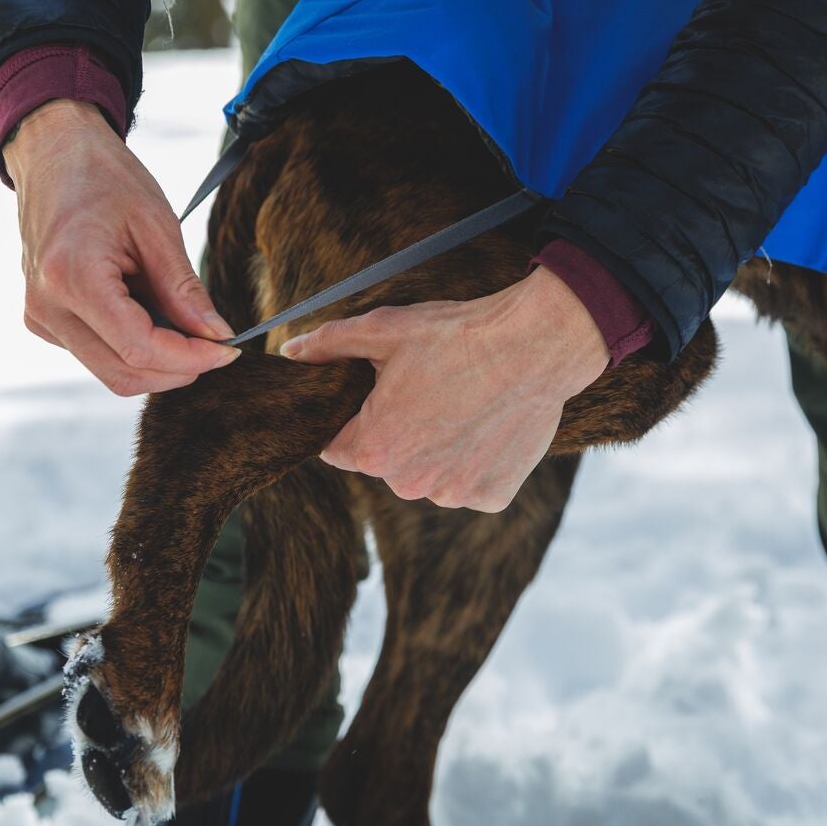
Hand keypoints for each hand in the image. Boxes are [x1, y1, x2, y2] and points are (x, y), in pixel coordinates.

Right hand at [4, 99, 238, 395]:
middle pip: (124, 374)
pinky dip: (135, 347)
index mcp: (72, 278)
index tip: (228, 349)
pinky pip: (97, 354)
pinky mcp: (43, 320)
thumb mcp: (157, 227)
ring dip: (158, 360)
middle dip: (178, 368)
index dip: (191, 359)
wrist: (54, 155)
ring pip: (111, 371)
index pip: (139, 349)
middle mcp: (46, 307)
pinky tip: (153, 313)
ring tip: (185, 322)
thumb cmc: (105, 179)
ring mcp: (40, 317)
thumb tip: (216, 336)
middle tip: (217, 345)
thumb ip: (185, 290)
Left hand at [279, 266, 608, 510]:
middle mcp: (408, 484)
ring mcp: (453, 494)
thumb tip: (292, 351)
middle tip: (429, 391)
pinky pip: (470, 483)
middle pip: (387, 462)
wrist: (534, 344)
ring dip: (438, 451)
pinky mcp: (491, 496)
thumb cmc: (456, 334)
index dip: (354, 418)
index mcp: (372, 449)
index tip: (380, 396)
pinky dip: (476, 461)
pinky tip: (487, 425)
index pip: (338, 447)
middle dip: (398, 433)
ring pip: (429, 474)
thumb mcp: (384, 329)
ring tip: (462, 404)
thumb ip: (330, 344)